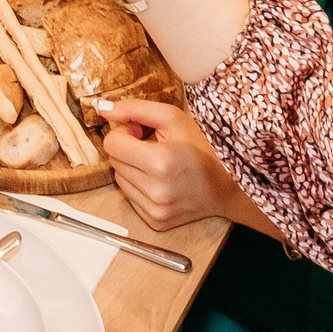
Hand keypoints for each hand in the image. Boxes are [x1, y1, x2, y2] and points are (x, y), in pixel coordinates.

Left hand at [97, 99, 257, 231]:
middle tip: (152, 146)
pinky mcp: (155, 222)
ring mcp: (155, 210)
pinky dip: (140, 187)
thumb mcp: (172, 118)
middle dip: (128, 150)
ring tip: (158, 164)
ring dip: (132, 169)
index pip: (112, 144)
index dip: (124, 133)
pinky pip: (130, 198)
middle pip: (114, 162)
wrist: (228, 185)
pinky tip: (160, 181)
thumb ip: (135, 109)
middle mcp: (155, 191)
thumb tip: (103, 110)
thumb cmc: (203, 147)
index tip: (140, 132)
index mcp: (159, 162)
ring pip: (120, 180)